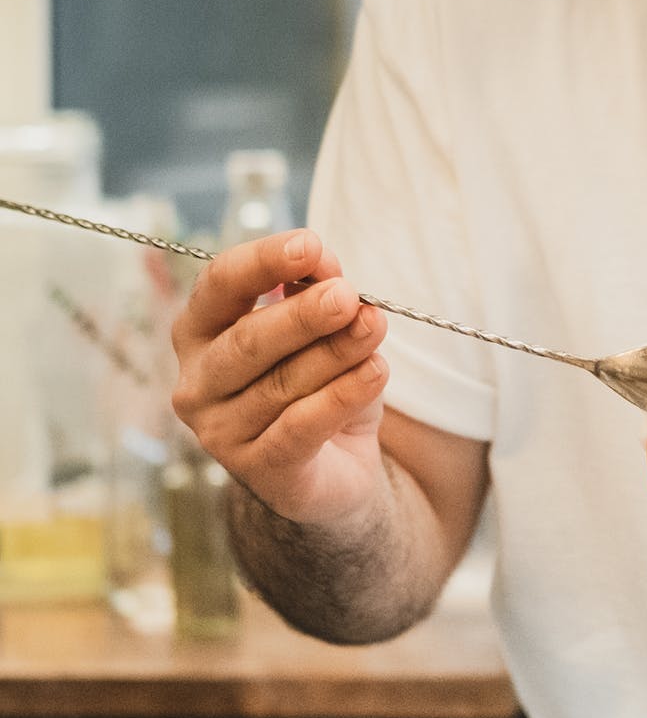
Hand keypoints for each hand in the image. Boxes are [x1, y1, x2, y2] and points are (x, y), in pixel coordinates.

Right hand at [171, 230, 389, 525]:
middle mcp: (198, 381)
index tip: (310, 243)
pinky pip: (301, 427)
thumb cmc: (319, 391)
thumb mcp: (324, 336)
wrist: (337, 473)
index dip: (262, 262)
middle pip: (247, 340)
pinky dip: (342, 395)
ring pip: (281, 384)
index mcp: (200, 333)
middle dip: (301, 314)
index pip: (220, 286)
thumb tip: (321, 260)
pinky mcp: (258, 469)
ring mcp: (220, 431)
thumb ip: (318, 294)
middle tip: (348, 295)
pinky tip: (376, 370)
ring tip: (376, 326)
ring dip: (335, 352)